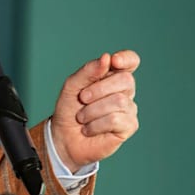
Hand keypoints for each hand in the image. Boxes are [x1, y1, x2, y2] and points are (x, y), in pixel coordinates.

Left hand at [50, 50, 139, 171]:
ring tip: (82, 117)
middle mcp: (125, 90)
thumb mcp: (72, 85)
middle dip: (98, 89)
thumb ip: (89, 71)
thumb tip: (107, 58)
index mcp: (112, 76)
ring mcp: (129, 108)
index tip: (114, 61)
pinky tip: (89, 128)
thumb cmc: (70, 108)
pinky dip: (95, 124)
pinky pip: (115, 119)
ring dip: (92, 110)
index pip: (131, 61)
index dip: (127, 58)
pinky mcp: (129, 126)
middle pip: (125, 80)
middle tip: (82, 99)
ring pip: (119, 101)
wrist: (64, 136)